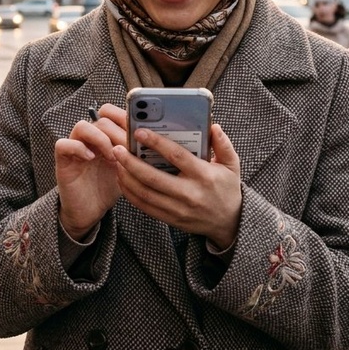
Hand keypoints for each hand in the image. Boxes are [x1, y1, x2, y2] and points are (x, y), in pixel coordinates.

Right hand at [55, 103, 128, 240]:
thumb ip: (135, 154)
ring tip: (111, 156)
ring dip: (100, 139)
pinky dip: (78, 148)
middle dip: (117, 132)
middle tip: (128, 148)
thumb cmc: (108, 188)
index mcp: (106, 137)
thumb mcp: (127, 169)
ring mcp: (75, 148)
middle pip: (101, 119)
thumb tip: (155, 143)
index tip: (138, 130)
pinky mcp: (63, 160)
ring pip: (82, 126)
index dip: (124, 116)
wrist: (90, 211)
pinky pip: (63, 144)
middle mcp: (90, 139)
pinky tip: (91, 158)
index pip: (112, 114)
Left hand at [112, 124, 242, 250]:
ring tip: (116, 161)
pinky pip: (145, 206)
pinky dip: (130, 193)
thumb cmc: (227, 188)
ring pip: (145, 193)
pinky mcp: (171, 219)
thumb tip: (214, 126)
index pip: (176, 156)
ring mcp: (178, 209)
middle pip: (153, 177)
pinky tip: (123, 180)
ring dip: (126, 177)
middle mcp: (189, 194)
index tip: (140, 132)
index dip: (156, 143)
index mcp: (204, 176)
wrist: (229, 222)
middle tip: (117, 148)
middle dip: (131, 162)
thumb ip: (223, 144)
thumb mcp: (232, 165)